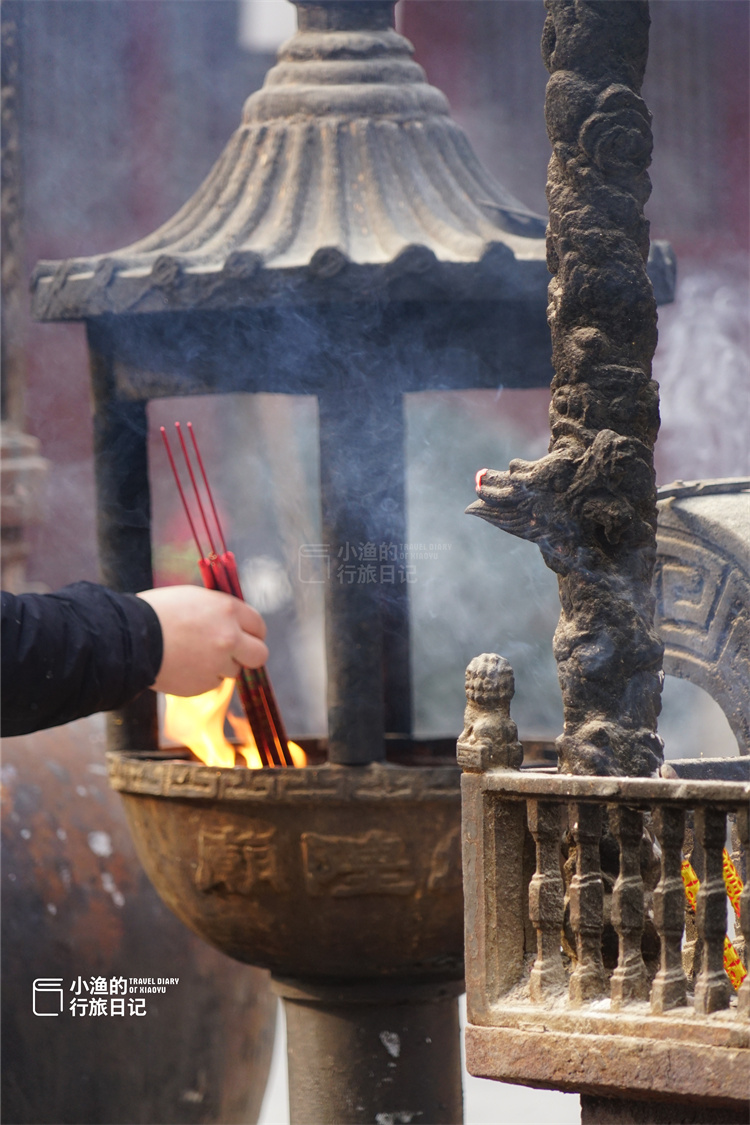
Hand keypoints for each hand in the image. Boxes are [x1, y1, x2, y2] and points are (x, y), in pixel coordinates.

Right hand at [137, 585, 267, 696]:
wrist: (129, 638)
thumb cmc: (157, 611)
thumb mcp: (194, 598)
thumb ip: (220, 612)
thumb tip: (234, 624)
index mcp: (228, 610)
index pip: (258, 625)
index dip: (253, 632)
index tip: (247, 636)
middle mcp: (230, 638)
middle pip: (259, 654)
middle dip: (250, 655)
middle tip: (236, 654)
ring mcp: (218, 664)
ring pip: (233, 671)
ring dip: (220, 667)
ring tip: (193, 656)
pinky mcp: (203, 684)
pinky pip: (211, 683)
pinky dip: (201, 677)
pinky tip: (182, 666)